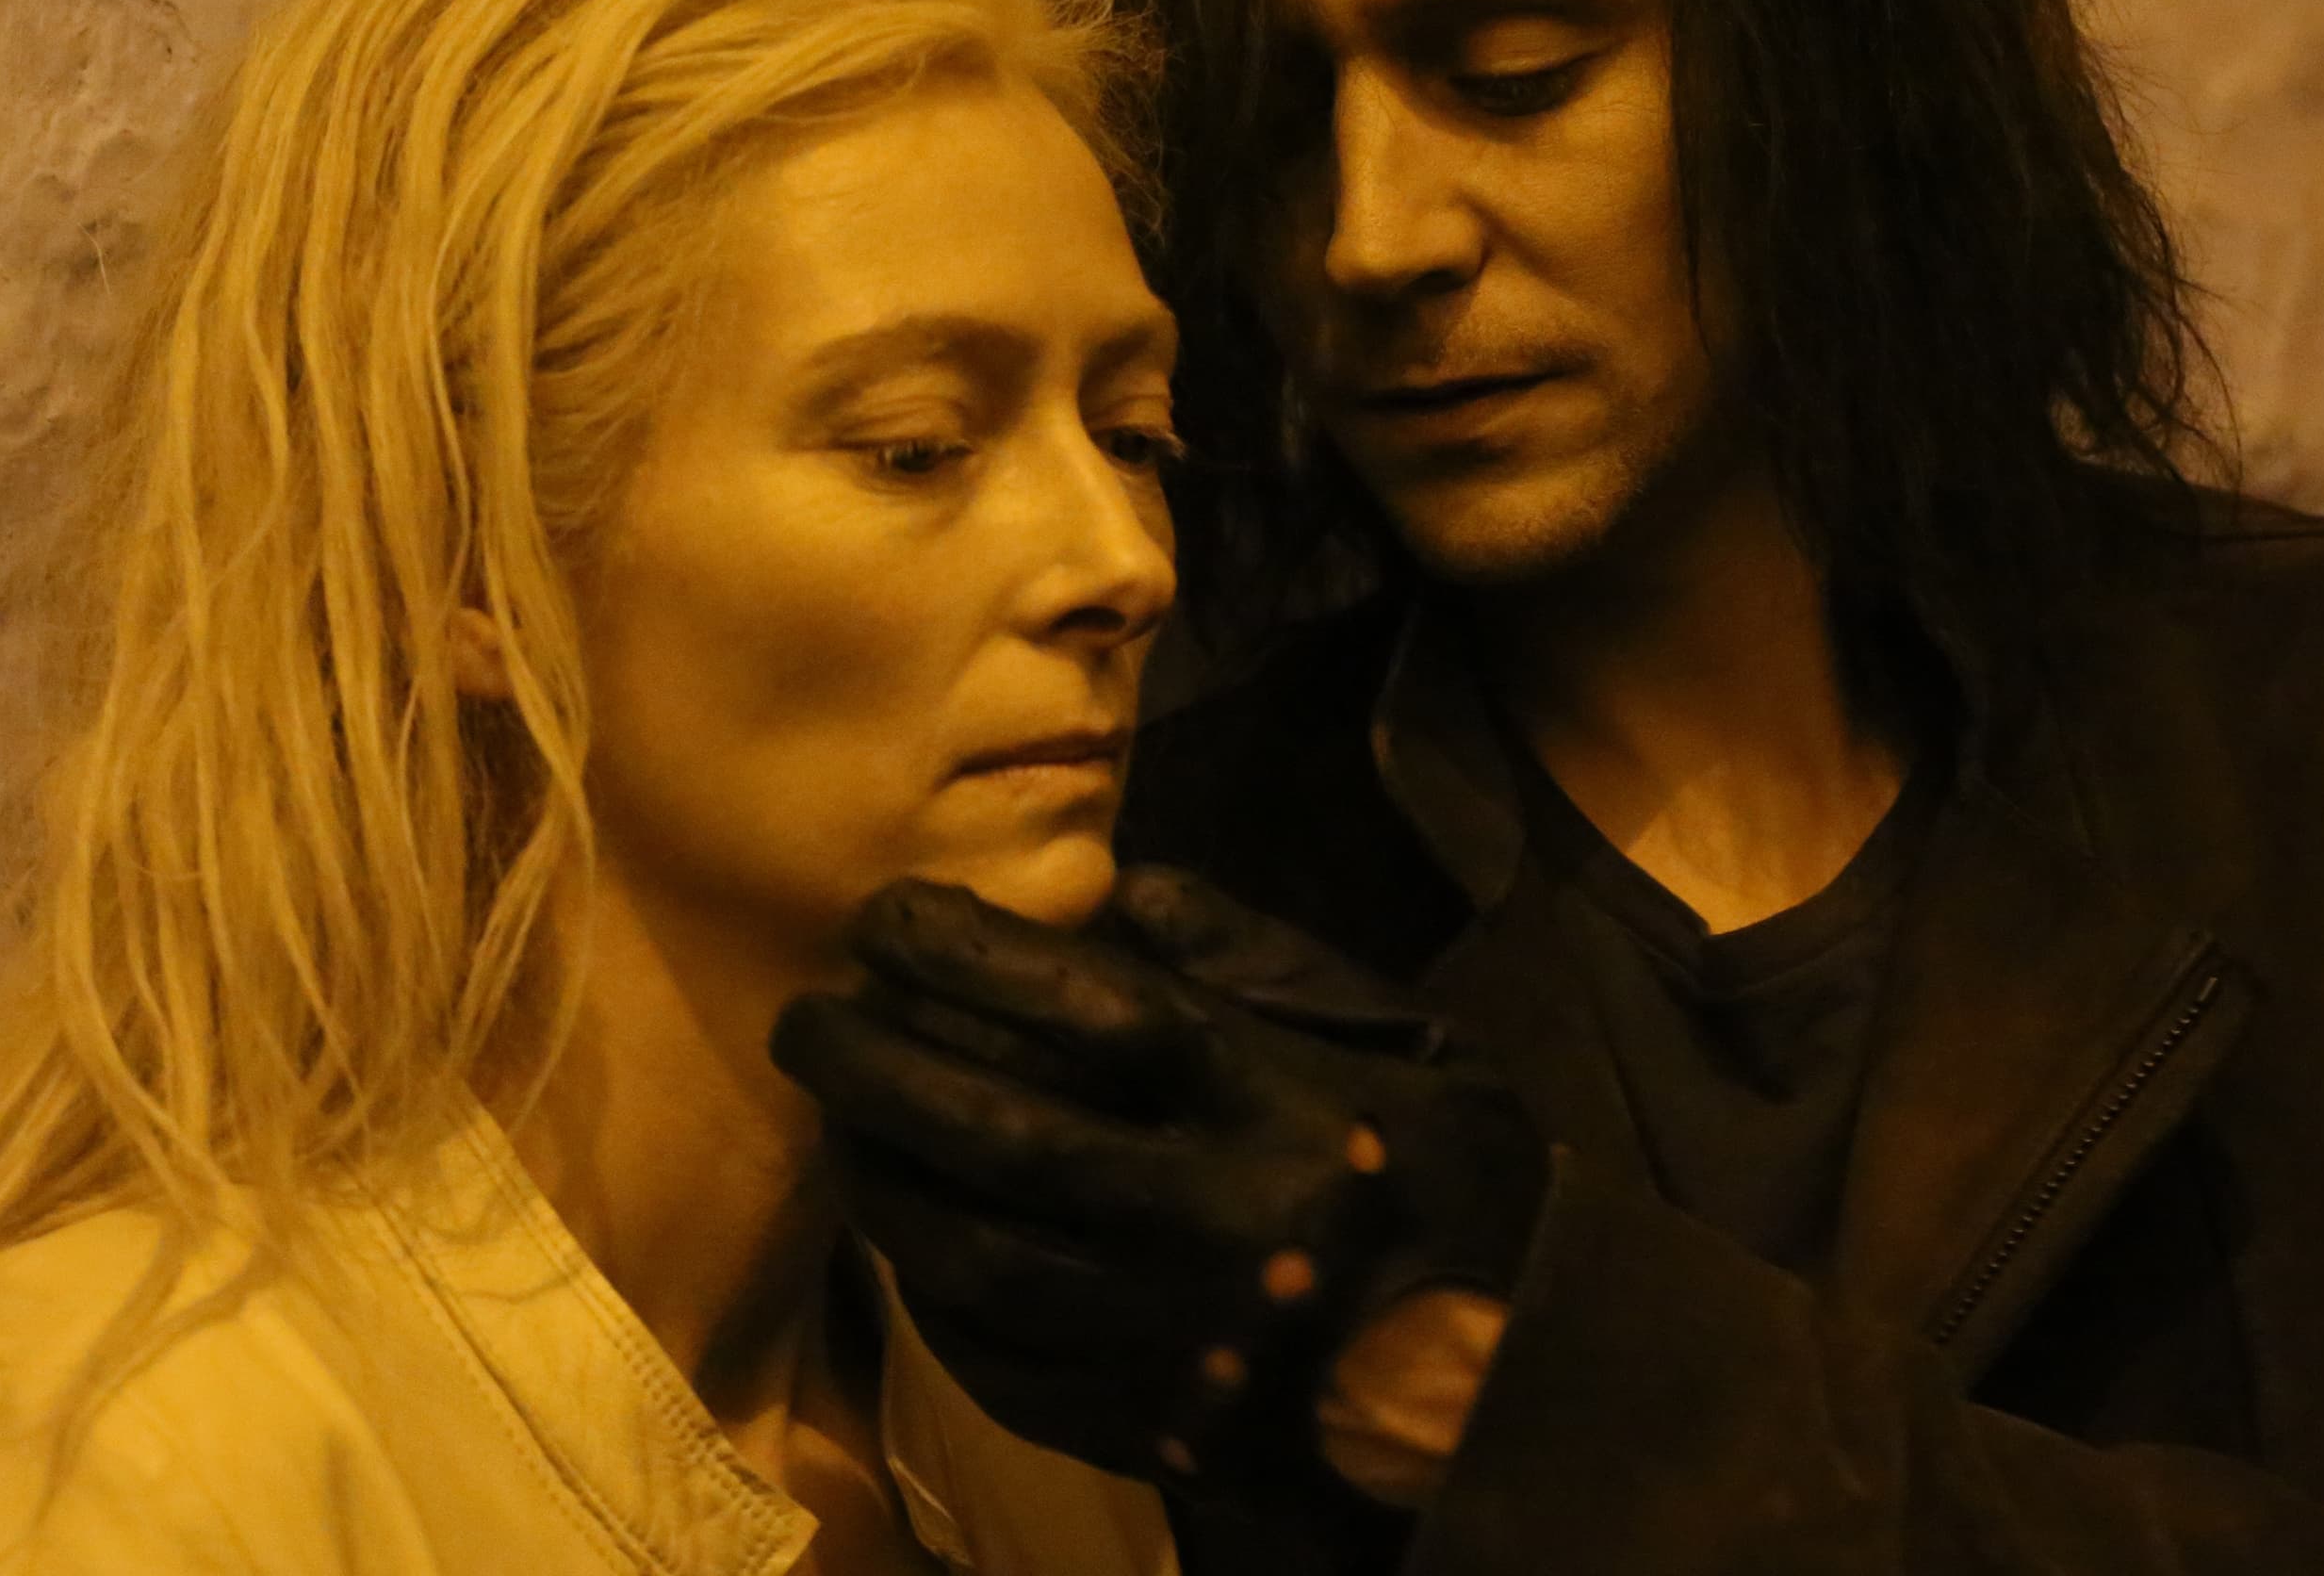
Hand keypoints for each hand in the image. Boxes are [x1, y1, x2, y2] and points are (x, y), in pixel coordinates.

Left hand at [769, 867, 1550, 1503]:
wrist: (1515, 1398)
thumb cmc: (1463, 1192)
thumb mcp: (1408, 1046)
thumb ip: (1268, 960)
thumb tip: (1122, 893)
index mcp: (1274, 1107)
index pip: (1085, 1009)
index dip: (967, 956)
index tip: (888, 919)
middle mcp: (1206, 1221)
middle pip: (996, 1129)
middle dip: (876, 1063)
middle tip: (809, 1018)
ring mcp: (1165, 1338)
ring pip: (970, 1252)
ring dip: (881, 1176)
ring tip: (840, 1120)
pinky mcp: (1142, 1429)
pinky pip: (995, 1360)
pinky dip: (929, 1293)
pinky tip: (903, 1236)